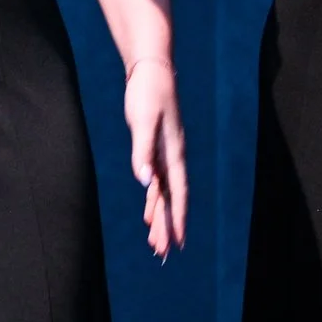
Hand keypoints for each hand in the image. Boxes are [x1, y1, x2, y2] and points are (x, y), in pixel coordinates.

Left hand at [124, 57, 187, 259]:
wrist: (150, 68)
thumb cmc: (148, 92)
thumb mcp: (143, 120)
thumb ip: (143, 151)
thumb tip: (145, 182)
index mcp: (173, 153)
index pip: (177, 193)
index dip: (178, 218)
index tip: (178, 242)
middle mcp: (172, 157)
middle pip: (172, 198)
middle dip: (168, 226)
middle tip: (163, 253)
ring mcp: (164, 153)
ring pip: (164, 192)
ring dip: (160, 216)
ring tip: (155, 241)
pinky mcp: (155, 148)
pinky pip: (157, 181)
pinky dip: (154, 198)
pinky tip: (149, 211)